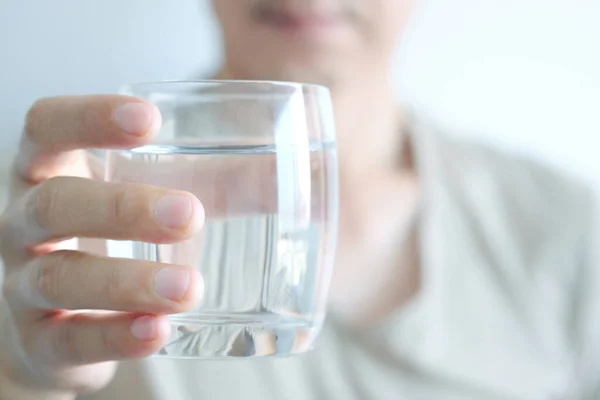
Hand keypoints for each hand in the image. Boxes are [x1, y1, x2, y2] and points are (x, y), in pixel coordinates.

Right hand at [0, 95, 203, 398]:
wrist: (57, 323)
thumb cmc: (111, 242)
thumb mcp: (142, 201)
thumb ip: (206, 182)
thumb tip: (291, 175)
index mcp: (53, 174)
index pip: (48, 128)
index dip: (89, 117)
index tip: (150, 119)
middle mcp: (26, 225)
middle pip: (55, 204)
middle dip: (122, 207)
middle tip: (190, 214)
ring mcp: (26, 286)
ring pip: (60, 277)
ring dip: (127, 281)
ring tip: (187, 289)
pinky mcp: (42, 344)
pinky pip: (69, 340)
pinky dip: (115, 335)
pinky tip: (157, 331)